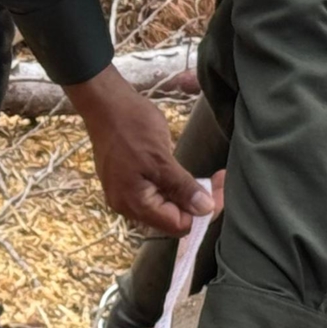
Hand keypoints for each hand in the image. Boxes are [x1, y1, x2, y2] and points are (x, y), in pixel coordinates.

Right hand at [66, 65, 212, 234]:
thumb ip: (182, 187)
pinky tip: (185, 175)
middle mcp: (127, 205)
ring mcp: (125, 193)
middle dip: (198, 204)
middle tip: (219, 180)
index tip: (221, 187)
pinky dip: (174, 187)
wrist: (104, 103)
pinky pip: (155, 194)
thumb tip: (205, 210)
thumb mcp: (161, 157)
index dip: (203, 212)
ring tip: (208, 178)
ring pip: (165, 206)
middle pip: (171, 219)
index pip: (178, 224)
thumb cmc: (131, 126)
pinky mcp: (127, 181)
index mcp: (134, 203)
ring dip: (188, 195)